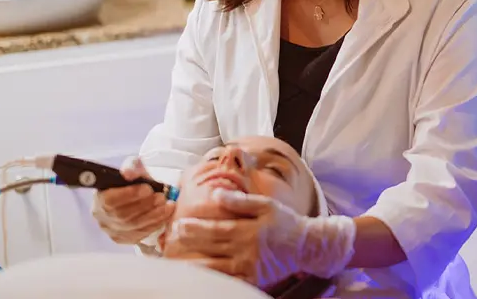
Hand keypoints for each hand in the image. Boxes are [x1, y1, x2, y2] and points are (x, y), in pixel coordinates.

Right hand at [91, 156, 175, 244]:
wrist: (139, 194)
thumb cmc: (133, 181)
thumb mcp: (133, 167)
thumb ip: (131, 167)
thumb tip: (128, 173)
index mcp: (99, 198)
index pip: (110, 201)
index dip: (129, 195)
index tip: (148, 188)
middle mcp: (102, 218)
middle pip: (122, 215)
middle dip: (145, 205)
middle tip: (161, 196)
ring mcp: (113, 231)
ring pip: (133, 227)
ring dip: (153, 215)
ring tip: (167, 204)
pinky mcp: (125, 239)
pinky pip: (140, 234)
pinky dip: (155, 224)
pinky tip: (165, 214)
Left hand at [164, 189, 355, 288]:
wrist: (306, 246)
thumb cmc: (285, 222)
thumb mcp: (266, 205)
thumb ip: (240, 200)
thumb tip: (215, 194)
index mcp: (250, 230)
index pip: (216, 229)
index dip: (195, 228)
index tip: (178, 225)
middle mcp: (248, 251)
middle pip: (212, 248)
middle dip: (188, 244)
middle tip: (169, 240)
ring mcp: (250, 268)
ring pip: (215, 269)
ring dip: (193, 265)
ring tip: (174, 261)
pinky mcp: (252, 280)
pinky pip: (227, 281)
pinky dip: (211, 279)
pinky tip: (196, 277)